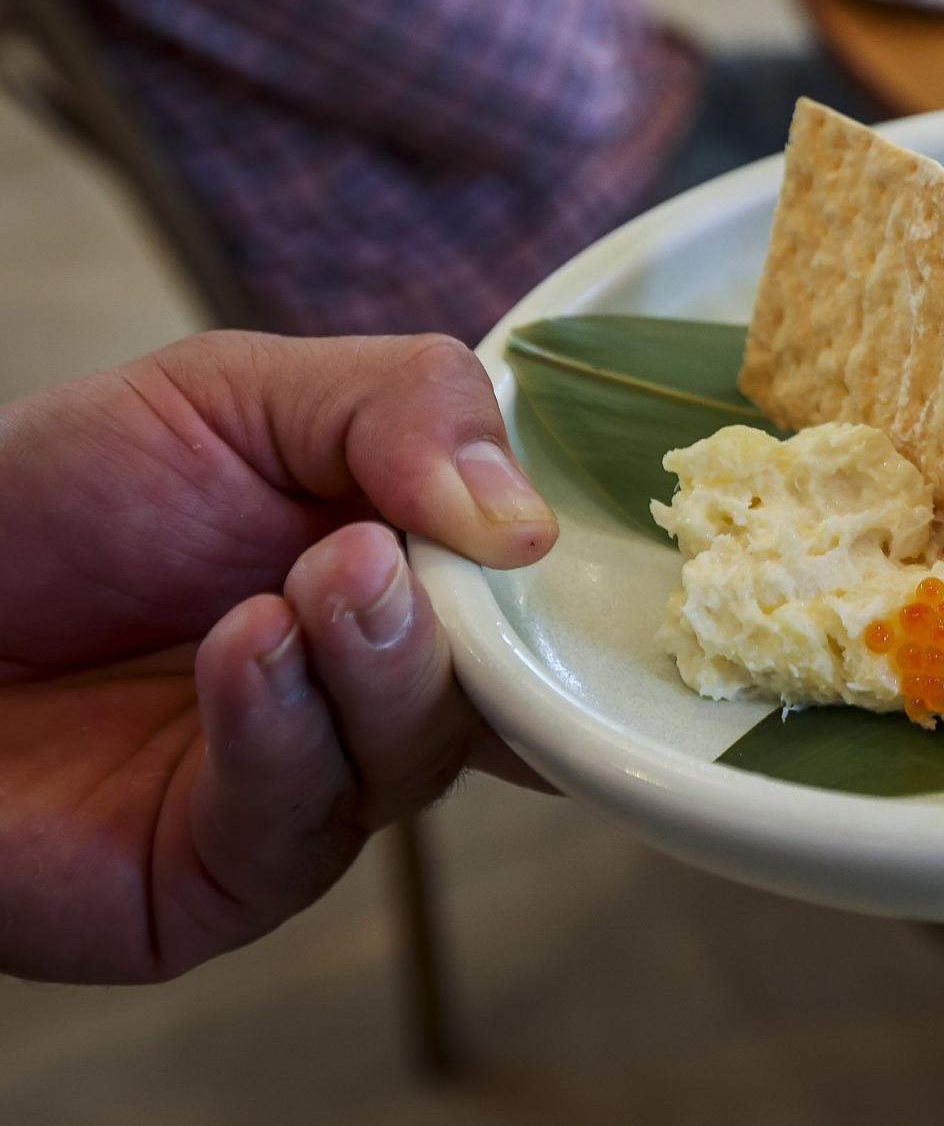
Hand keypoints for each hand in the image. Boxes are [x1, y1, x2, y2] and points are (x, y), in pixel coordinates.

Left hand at [0, 333, 557, 982]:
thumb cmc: (54, 503)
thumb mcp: (232, 395)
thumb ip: (398, 405)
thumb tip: (528, 518)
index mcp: (411, 571)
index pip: (541, 586)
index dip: (563, 567)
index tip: (536, 528)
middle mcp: (381, 687)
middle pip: (503, 680)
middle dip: (458, 619)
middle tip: (374, 553)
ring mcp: (320, 786)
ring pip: (419, 753)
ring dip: (376, 665)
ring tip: (307, 586)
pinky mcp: (235, 875)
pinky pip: (303, 817)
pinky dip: (283, 725)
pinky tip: (241, 649)